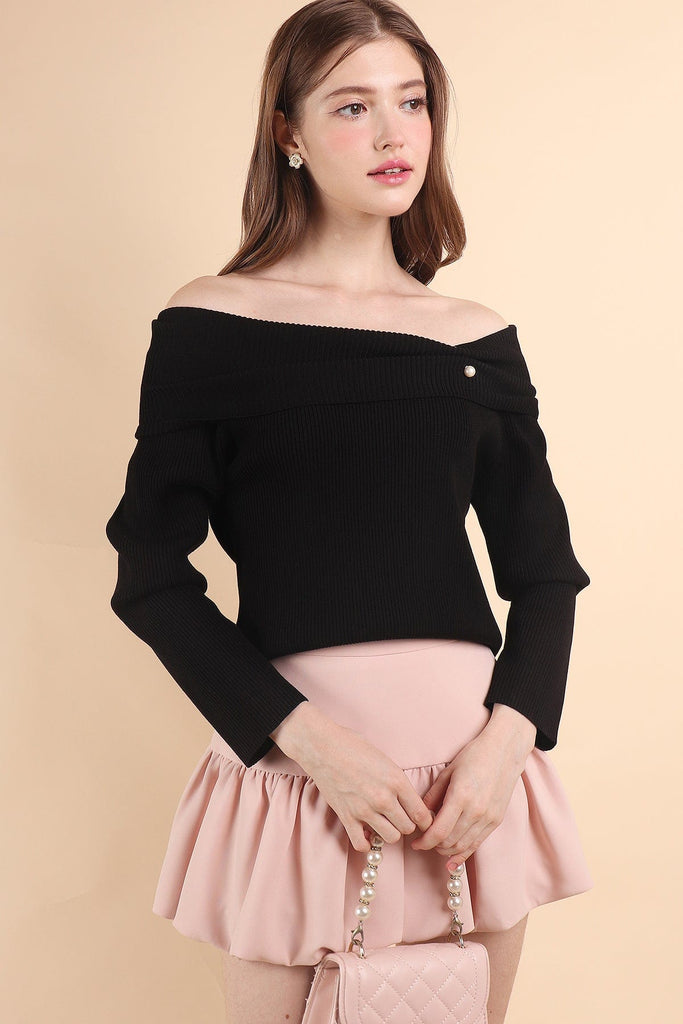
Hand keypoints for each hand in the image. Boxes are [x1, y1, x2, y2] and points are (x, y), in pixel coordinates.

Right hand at [290, 715, 433, 852]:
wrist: (323, 747)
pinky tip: (365, 832)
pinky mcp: (347, 817)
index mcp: (397, 781)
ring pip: (391, 838)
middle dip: (406, 824)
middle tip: (399, 817)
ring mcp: (365, 810)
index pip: (421, 814)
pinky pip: (362, 844)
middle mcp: (383, 798)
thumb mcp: (385, 760)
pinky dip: (366, 842)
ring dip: (389, 832)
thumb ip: (398, 783)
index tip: (421, 820)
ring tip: (383, 822)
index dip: (425, 820)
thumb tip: (409, 802)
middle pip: (408, 828)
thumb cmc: (354, 747)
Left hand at [410, 718, 530, 864]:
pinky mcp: (496, 820)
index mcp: (461, 797)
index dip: (424, 842)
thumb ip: (433, 795)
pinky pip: (477, 843)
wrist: (505, 751)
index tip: (415, 843)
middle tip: (422, 842)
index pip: (439, 832)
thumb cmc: (474, 756)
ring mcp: (488, 818)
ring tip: (436, 846)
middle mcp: (476, 811)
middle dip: (433, 846)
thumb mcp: (448, 772)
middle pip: (450, 842)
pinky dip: (464, 852)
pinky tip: (453, 858)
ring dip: (447, 850)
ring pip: (463, 846)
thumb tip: (420, 814)